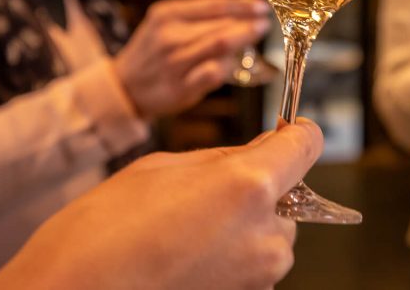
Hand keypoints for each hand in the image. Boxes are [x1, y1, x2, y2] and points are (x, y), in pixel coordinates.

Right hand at [0, 119, 323, 289]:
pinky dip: (231, 256)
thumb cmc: (102, 230)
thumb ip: (223, 157)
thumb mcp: (161, 167)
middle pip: (290, 197)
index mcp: (249, 187)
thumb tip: (264, 149)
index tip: (285, 134)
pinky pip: (252, 265)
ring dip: (245, 226)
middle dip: (259, 189)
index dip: (296, 135)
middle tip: (204, 192)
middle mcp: (266, 235)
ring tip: (186, 229)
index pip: (307, 146)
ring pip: (272, 235)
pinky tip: (186, 255)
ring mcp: (258, 276)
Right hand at [114, 0, 270, 117]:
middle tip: (264, 24)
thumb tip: (242, 12)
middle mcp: (169, 36)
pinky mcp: (180, 87)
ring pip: (219, 47)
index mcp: (167, 14)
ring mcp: (174, 63)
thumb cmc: (153, 51)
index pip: (213, 4)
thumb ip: (199, 16)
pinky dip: (228, 66)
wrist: (124, 86)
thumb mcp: (166, 22)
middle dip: (247, 24)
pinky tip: (233, 64)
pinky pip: (214, 73)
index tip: (261, 7)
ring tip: (254, 37)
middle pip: (220, 26)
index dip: (242, 5)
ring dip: (242, 42)